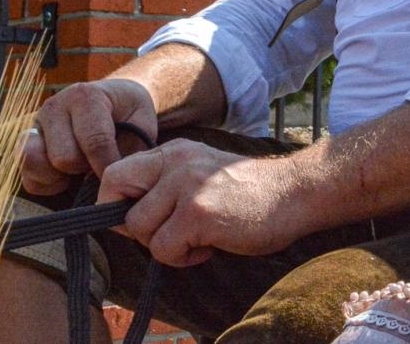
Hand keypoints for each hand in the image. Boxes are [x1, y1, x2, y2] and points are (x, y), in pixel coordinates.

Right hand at [21, 78, 158, 194]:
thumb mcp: (142, 123)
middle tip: (98, 163)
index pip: (94, 142)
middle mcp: (54, 106)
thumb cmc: (128, 114)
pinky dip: (49, 184)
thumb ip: (131, 148)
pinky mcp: (23, 144)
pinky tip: (67, 175)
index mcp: (85, 96)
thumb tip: (115, 177)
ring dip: (62, 176)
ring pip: (38, 166)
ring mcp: (34, 124)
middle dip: (85, 168)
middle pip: (64, 158)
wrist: (113, 100)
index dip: (107, 166)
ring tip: (80, 168)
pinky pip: (28, 179)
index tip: (117, 175)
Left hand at [96, 140, 294, 266]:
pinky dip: (182, 258)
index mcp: (174, 152)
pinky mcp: (198, 213)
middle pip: (114, 192)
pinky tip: (208, 247)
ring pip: (138, 227)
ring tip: (195, 240)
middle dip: (130, 222)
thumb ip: (168, 185)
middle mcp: (175, 162)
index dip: (117, 202)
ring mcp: (186, 185)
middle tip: (162, 233)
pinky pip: (163, 249)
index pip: (116, 172)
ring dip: (162, 245)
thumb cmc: (251, 192)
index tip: (145, 220)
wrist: (295, 192)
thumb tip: (128, 218)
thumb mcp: (203, 173)